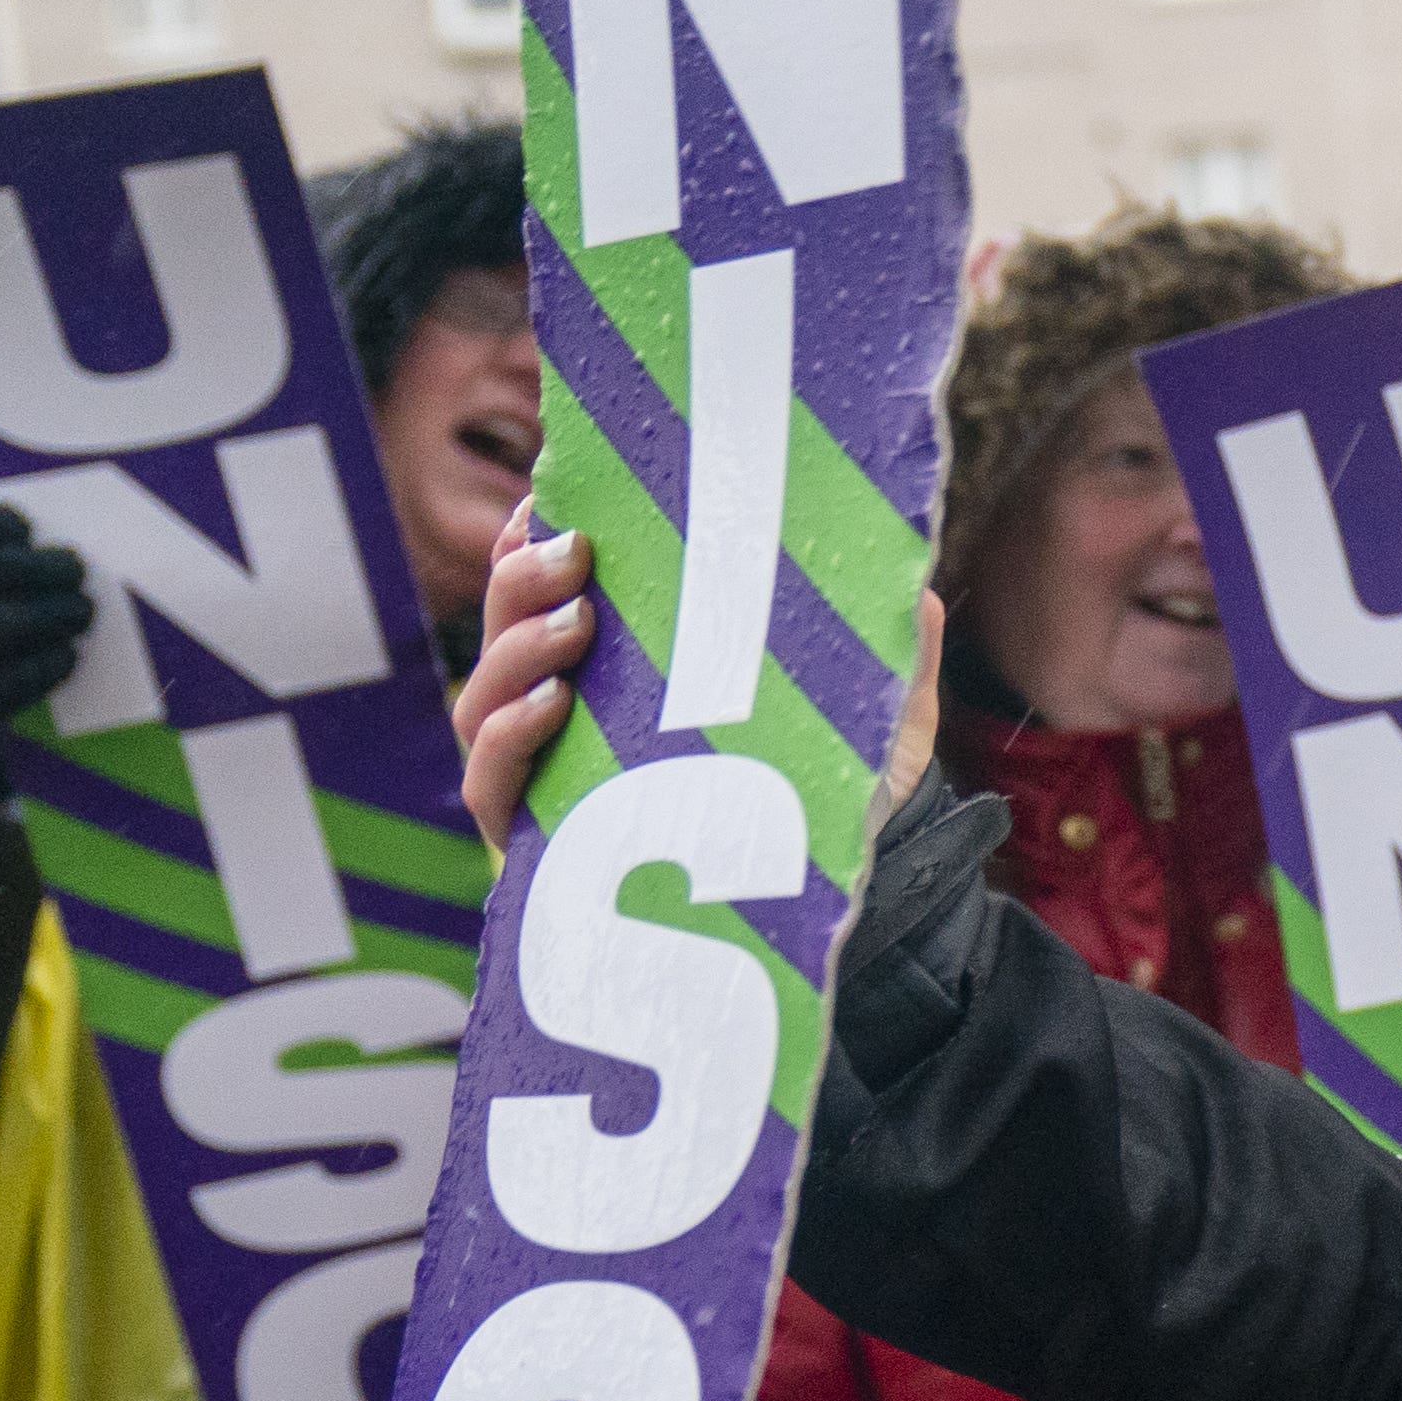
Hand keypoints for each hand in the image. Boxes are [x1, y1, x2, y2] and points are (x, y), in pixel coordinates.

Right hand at [454, 515, 947, 849]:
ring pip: (482, 698)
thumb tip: (919, 592)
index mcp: (625, 663)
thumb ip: (889, 658)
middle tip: (574, 552)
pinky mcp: (532, 844)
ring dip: (514, 650)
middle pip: (506, 628)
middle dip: (524, 578)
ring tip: (574, 624)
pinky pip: (490, 783)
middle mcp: (570, 712)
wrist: (833, 904)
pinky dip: (507, 737)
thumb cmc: (832, 799)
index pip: (555, 586)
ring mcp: (544, 777)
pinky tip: (551, 706)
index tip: (557, 496)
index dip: (538, 537)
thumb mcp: (869, 722)